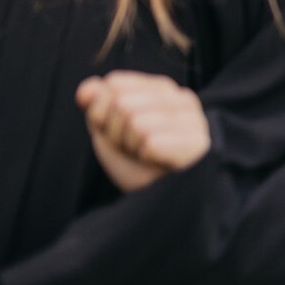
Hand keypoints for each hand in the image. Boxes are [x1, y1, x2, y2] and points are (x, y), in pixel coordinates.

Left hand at [76, 71, 211, 193]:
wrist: (156, 200)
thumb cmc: (135, 163)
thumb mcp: (107, 131)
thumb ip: (96, 105)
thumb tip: (85, 89)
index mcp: (161, 89)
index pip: (114, 84)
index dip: (105, 114)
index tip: (121, 133)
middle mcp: (181, 98)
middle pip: (123, 103)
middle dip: (117, 132)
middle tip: (133, 149)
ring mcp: (193, 118)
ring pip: (136, 122)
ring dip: (132, 147)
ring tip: (146, 157)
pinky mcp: (198, 142)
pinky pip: (151, 142)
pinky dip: (146, 157)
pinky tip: (159, 163)